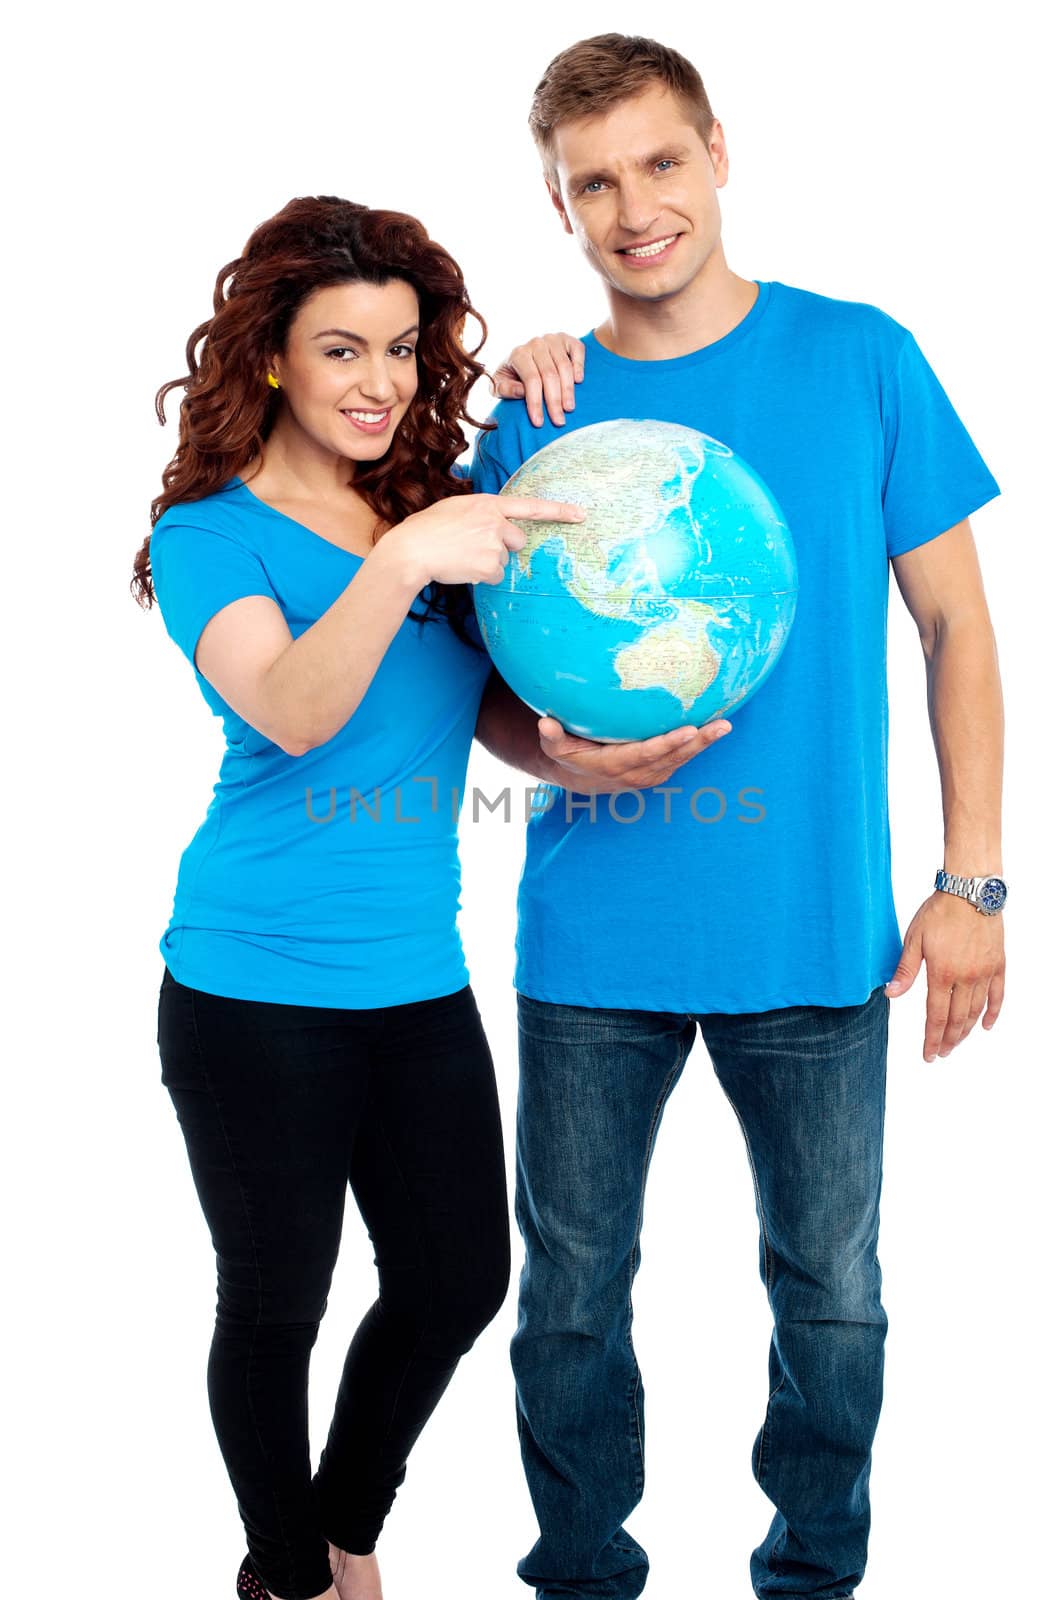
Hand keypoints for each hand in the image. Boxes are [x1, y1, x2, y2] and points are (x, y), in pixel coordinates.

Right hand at [391, 494, 583, 587]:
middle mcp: (496, 522)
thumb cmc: (428, 528)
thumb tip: (496, 530)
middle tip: (474, 546)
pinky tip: (462, 567)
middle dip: (503, 547)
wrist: (412, 549)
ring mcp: (494, 544)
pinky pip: (494, 576)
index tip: (581, 515)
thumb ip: (481, 514)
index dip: (559, 511)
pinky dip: (480, 576)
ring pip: (503, 561)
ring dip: (486, 562)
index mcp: (488, 504)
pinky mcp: (489, 565)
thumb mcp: (456, 508)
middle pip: (518, 540)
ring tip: (460, 555)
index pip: (531, 507)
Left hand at [492, 333, 585, 426]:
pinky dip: (579, 365)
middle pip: (549, 375)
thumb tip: (522, 392)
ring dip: (568, 389)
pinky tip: (578, 381)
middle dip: (554, 401)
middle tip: (559, 421)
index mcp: (518, 354)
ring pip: (564, 366)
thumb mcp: (499, 385)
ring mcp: (552, 340)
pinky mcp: (566, 339)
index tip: (539, 423)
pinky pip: (577, 350)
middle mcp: (535, 344)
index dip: (536, 402)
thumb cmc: (511, 376)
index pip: (531, 380)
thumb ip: (506, 389)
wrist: (521, 357)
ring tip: (569, 408)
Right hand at [537, 715, 731, 792]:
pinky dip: (698, 744)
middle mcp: (639, 773)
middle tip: (722, 726)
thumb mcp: (556, 749)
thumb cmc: (569, 758)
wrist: (582, 781)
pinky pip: (682, 757)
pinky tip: (714, 726)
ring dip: (704, 743)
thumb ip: (553, 737)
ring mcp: (653, 774)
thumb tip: (544, 722)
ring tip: (725, 725)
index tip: (688, 730)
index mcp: (616, 766)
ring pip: (682, 759)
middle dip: (699, 742)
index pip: (647, 753)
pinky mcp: (660, 770)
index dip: (668, 744)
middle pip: (674, 757)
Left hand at [885, 892, 1004, 1060]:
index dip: (932, 1039)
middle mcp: (966, 978)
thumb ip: (905, 969)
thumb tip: (891, 994)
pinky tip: (985, 1026)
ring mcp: (985, 972)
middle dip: (948, 1040)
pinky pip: (998, 994)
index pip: (936, 1016)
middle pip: (957, 1019)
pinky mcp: (998, 963)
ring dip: (966, 1030)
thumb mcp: (914, 939)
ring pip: (976, 1010)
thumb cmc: (939, 912)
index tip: (928, 1054)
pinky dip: (993, 1012)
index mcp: (942, 973)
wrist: (969, 891)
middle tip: (942, 1053)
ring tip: (957, 1042)